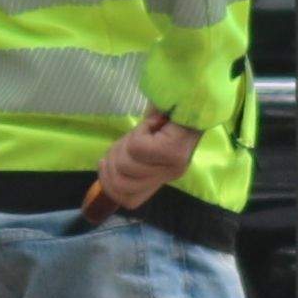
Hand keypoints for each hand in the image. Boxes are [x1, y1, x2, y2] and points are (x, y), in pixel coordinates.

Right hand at [85, 110, 200, 216]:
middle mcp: (169, 175)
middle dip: (113, 160)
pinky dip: (137, 132)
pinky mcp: (172, 151)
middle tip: (127, 141)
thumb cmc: (166, 117)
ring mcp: (172, 166)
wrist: (192, 97)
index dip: (109, 183)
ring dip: (124, 144)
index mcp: (161, 178)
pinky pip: (137, 147)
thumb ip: (127, 159)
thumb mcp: (143, 143)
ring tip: (137, 133)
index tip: (108, 162)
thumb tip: (105, 169)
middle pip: (122, 183)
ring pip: (126, 165)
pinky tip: (149, 124)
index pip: (129, 200)